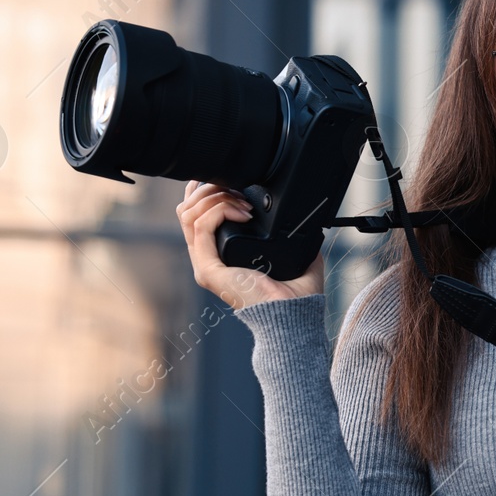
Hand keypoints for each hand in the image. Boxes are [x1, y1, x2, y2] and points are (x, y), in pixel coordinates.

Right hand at [176, 181, 325, 309]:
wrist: (295, 317)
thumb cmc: (297, 297)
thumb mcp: (297, 257)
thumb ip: (294, 239)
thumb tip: (307, 223)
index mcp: (222, 257)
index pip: (197, 217)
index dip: (203, 192)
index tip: (223, 177)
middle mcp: (208, 261)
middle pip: (188, 210)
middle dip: (210, 189)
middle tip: (238, 187)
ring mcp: (205, 265)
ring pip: (190, 215)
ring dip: (217, 197)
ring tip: (244, 201)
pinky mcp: (208, 270)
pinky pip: (202, 227)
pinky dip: (221, 210)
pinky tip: (244, 213)